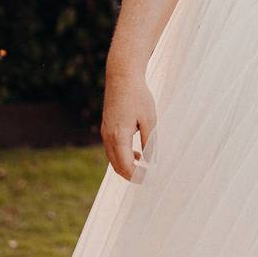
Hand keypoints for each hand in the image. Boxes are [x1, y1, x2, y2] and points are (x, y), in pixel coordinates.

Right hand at [101, 69, 158, 183]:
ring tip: (145, 169)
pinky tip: (138, 154)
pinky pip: (112, 150)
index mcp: (119, 136)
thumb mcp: (150, 120)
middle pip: (117, 166)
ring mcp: (105, 133)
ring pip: (113, 159)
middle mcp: (108, 137)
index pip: (126, 166)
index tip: (151, 179)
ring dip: (127, 166)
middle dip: (132, 175)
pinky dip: (123, 157)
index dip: (138, 176)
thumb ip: (150, 142)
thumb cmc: (139, 96)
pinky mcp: (106, 128)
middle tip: (148, 179)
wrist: (122, 77)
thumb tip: (152, 162)